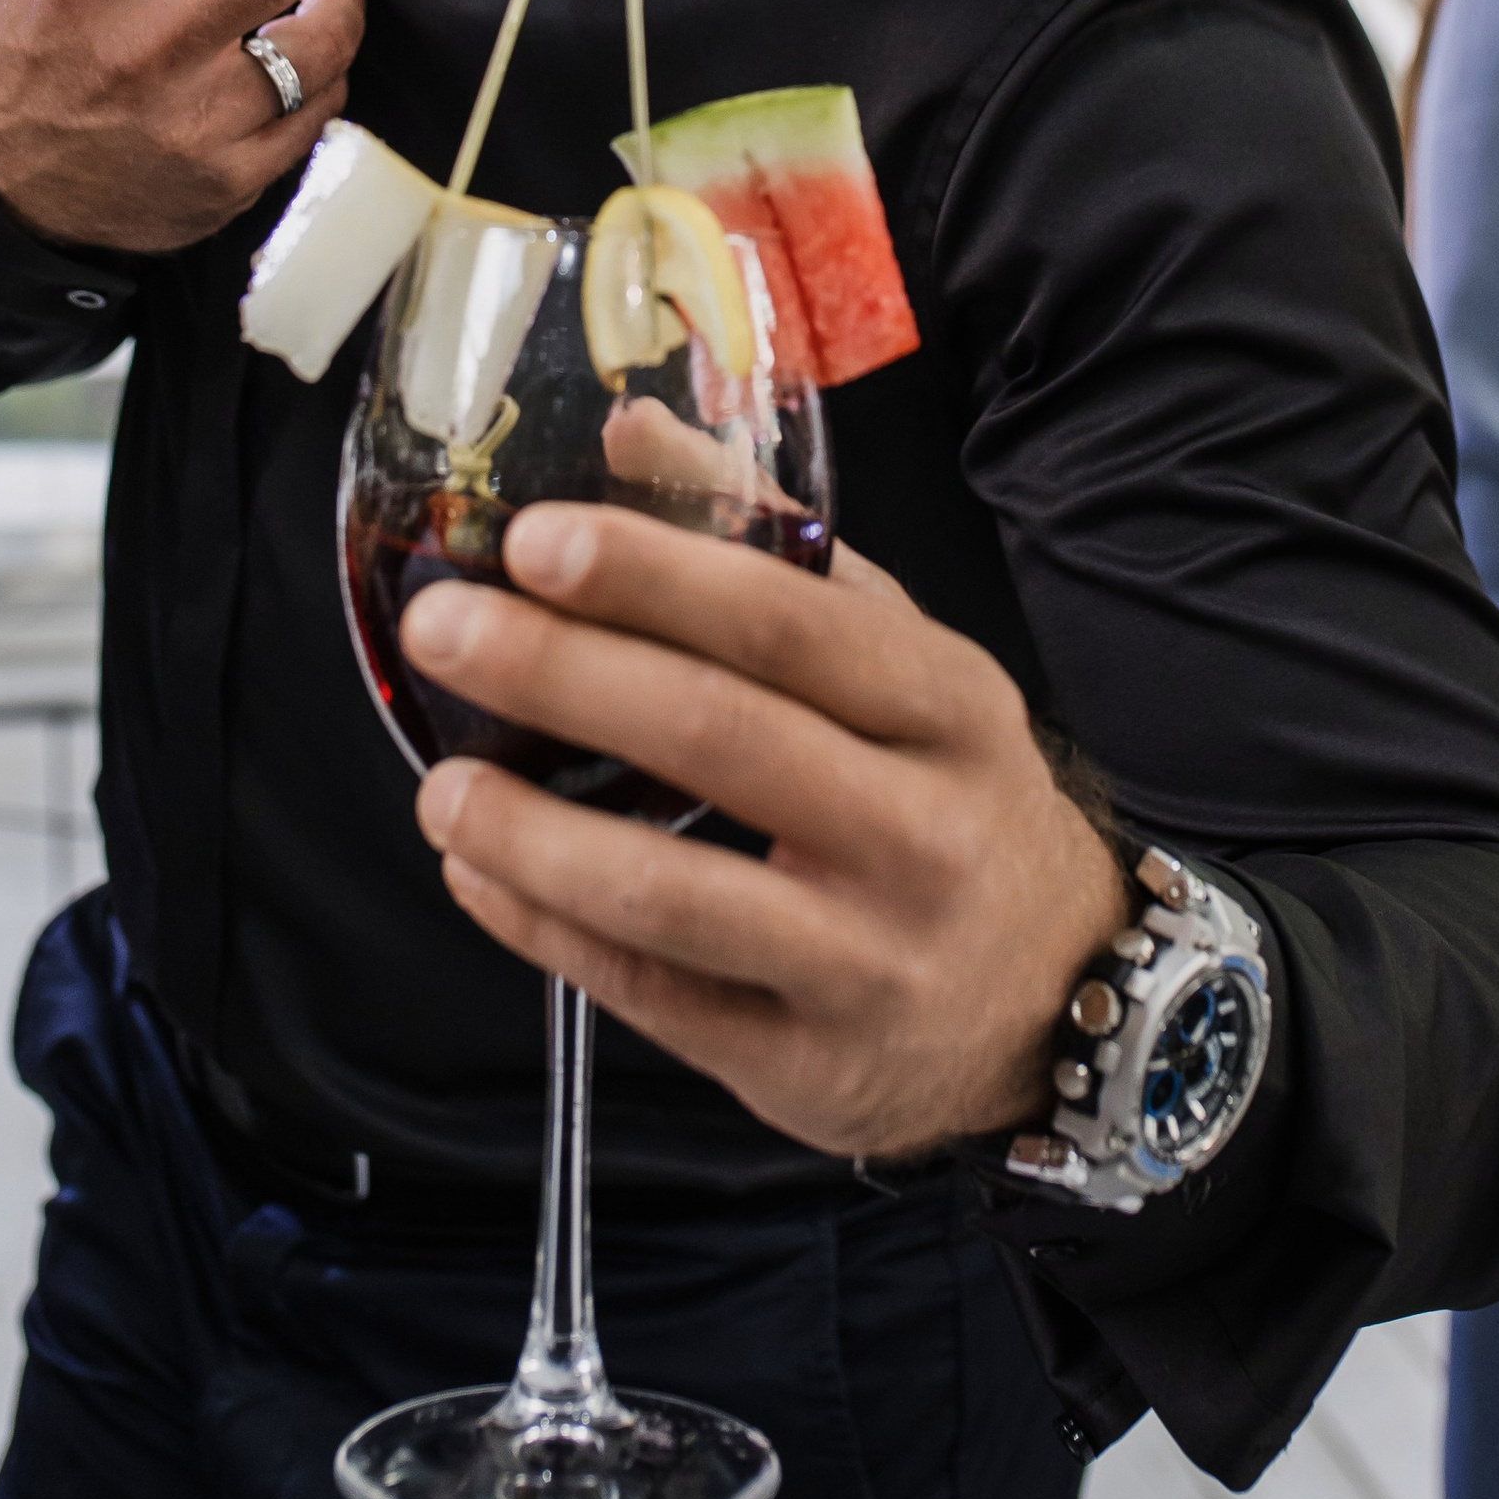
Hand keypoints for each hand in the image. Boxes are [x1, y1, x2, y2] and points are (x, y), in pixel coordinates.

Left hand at [402, 508, 1127, 1160]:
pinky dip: (546, 931)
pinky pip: (651, 997)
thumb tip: (628, 435)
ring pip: (672, 895)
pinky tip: (479, 874)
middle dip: (562, 677)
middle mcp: (921, 833)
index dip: (653, 578)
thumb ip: (771, 543)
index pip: (790, 624)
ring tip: (439, 787)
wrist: (1058, 993)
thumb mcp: (901, 657)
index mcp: (948, 705)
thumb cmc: (949, 792)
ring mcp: (867, 961)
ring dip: (533, 835)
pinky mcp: (807, 1063)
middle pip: (720, 740)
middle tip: (444, 628)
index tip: (533, 540)